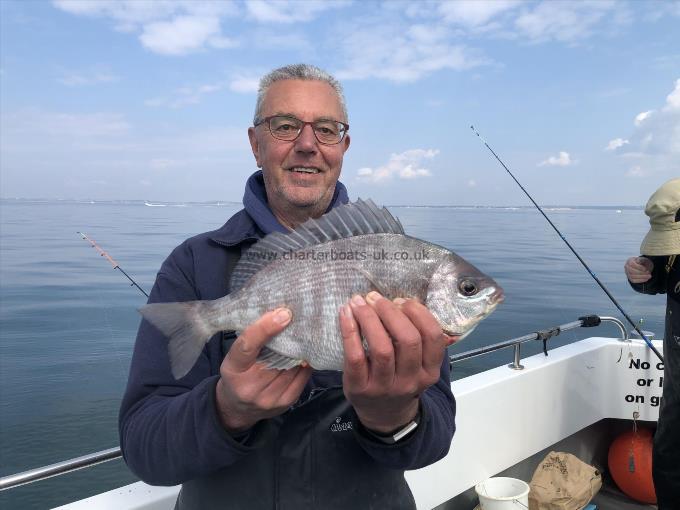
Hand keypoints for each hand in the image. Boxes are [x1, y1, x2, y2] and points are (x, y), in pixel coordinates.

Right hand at [215, 308, 311, 433]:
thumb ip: (252, 340)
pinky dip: (305, 365)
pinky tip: (306, 355)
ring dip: (300, 351)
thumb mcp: (234, 357)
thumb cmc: (237, 375)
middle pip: (276, 356)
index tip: (283, 314)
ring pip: (292, 366)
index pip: (247, 345)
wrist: (237, 409)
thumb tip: (279, 316)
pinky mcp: (285, 403)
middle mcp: (249, 387)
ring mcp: (268, 398)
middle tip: (300, 320)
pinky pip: (302, 378)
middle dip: (289, 338)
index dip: (265, 328)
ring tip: (305, 336)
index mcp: (233, 369)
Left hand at [340, 292, 446, 433]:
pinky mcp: (360, 388)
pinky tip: (346, 314)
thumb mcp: (419, 365)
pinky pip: (355, 356)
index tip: (402, 300)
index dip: (418, 312)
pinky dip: (349, 330)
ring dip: (370, 318)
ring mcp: (385, 387)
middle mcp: (410, 381)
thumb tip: (404, 301)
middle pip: (408, 340)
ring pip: (382, 348)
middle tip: (376, 298)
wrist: (383, 415)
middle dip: (391, 312)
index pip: (432, 336)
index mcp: (429, 371)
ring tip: (359, 302)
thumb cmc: (400, 378)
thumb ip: (420, 338)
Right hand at [624, 256, 653, 283]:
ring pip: (632, 276)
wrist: (643, 267)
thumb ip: (642, 260)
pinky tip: (646, 279)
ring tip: (649, 276)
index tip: (645, 269)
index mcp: (630, 261)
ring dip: (642, 277)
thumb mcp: (644, 260)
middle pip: (631, 271)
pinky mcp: (630, 278)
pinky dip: (641, 280)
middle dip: (641, 272)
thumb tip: (639, 261)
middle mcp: (627, 267)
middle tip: (648, 273)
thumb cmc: (643, 263)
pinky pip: (634, 280)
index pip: (632, 264)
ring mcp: (628, 273)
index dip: (639, 267)